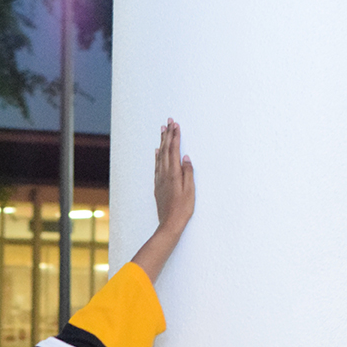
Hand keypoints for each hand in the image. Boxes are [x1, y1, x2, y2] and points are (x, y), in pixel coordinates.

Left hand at [130, 120, 194, 283]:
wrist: (169, 224)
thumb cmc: (182, 210)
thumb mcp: (190, 190)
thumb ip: (188, 172)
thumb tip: (186, 158)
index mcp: (174, 174)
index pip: (174, 150)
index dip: (175, 136)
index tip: (176, 124)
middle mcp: (165, 175)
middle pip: (166, 150)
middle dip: (168, 134)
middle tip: (168, 121)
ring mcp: (160, 180)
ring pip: (160, 156)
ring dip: (162, 142)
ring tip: (162, 131)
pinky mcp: (158, 186)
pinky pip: (157, 166)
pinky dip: (157, 156)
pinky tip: (157, 151)